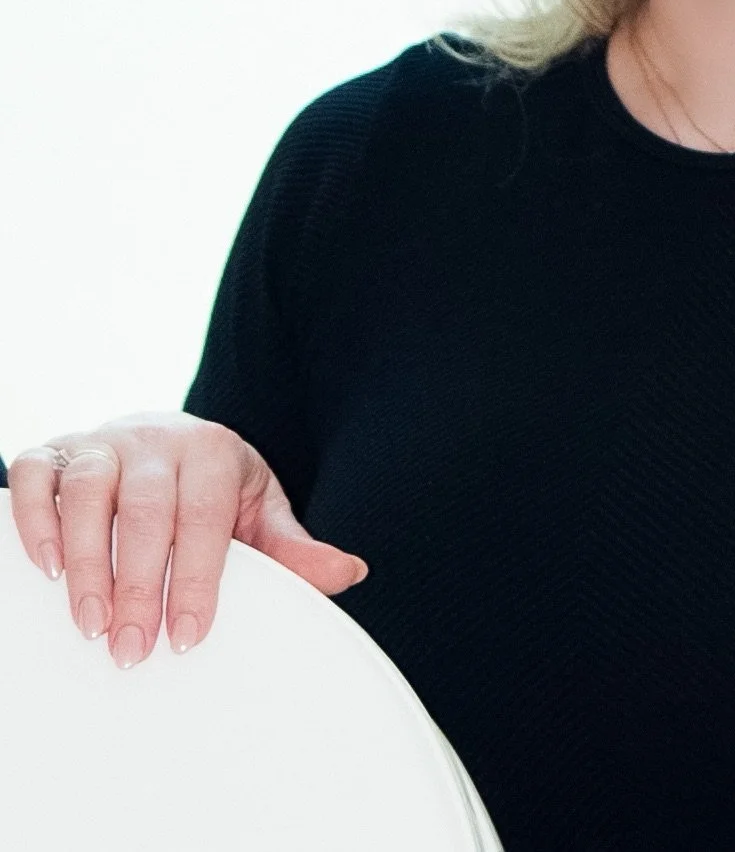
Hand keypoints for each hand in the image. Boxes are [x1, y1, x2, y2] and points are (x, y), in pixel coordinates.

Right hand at [6, 412, 368, 669]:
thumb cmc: (212, 487)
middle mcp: (156, 440)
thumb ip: (293, 548)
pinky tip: (47, 568)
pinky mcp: (57, 451)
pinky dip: (36, 519)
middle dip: (139, 582)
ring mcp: (103, 442)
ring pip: (88, 491)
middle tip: (131, 647)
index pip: (204, 513)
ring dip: (87, 559)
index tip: (187, 635)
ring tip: (89, 622)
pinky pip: (36, 476)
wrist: (165, 438)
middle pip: (145, 506)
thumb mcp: (257, 509)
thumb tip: (349, 572)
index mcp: (212, 451)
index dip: (196, 575)